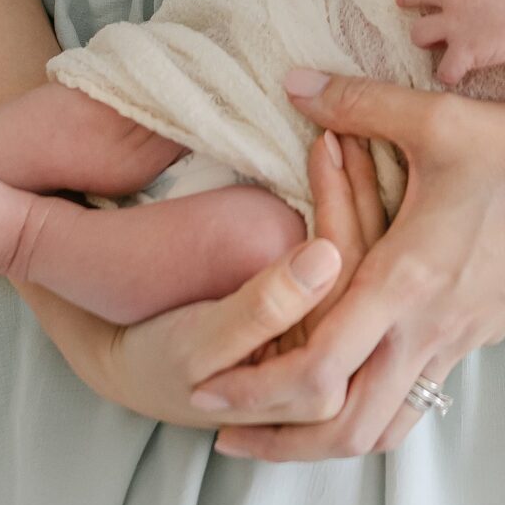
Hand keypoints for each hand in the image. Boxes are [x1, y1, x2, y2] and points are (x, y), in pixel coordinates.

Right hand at [34, 127, 384, 428]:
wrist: (136, 369)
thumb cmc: (160, 362)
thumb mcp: (199, 345)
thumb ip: (262, 310)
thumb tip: (327, 255)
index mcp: (319, 382)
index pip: (347, 280)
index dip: (340, 204)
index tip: (326, 142)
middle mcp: (341, 367)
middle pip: (369, 266)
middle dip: (359, 189)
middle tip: (348, 122)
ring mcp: (337, 346)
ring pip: (368, 261)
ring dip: (360, 194)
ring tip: (353, 132)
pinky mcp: (324, 324)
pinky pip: (354, 265)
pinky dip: (351, 210)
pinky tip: (350, 168)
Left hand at [194, 69, 504, 462]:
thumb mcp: (440, 119)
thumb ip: (361, 103)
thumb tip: (295, 82)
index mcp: (409, 283)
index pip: (322, 368)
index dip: (256, 388)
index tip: (207, 388)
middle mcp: (430, 328)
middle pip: (345, 428)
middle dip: (279, 439)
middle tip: (223, 432)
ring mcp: (460, 340)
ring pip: (384, 425)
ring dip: (323, 433)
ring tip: (273, 424)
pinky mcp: (480, 336)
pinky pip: (415, 397)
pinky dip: (370, 408)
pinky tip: (349, 381)